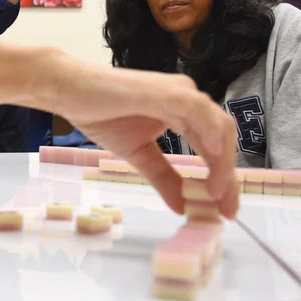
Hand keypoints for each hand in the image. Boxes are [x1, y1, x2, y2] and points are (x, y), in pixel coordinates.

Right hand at [56, 65, 239, 218]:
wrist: (70, 90)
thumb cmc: (99, 113)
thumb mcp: (138, 154)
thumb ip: (162, 177)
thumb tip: (181, 207)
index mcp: (183, 112)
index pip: (214, 146)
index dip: (224, 179)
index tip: (224, 210)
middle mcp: (187, 98)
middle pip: (224, 138)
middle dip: (229, 176)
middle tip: (227, 209)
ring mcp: (178, 92)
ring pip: (218, 125)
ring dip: (223, 161)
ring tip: (217, 192)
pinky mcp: (164, 91)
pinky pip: (198, 111)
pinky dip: (210, 133)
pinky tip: (213, 156)